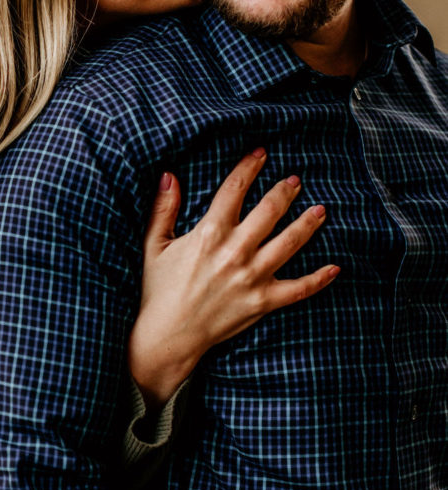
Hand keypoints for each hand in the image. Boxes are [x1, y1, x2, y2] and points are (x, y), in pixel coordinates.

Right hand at [127, 149, 338, 406]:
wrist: (168, 336)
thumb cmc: (159, 290)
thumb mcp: (155, 245)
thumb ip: (164, 209)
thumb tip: (169, 176)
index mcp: (209, 234)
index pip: (233, 190)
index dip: (249, 168)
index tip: (260, 153)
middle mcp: (235, 252)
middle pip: (269, 211)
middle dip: (285, 191)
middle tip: (296, 180)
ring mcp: (252, 278)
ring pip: (289, 243)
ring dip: (308, 224)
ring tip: (321, 210)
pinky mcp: (262, 302)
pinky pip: (298, 289)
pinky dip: (318, 280)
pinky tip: (335, 268)